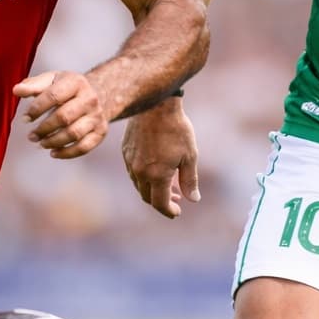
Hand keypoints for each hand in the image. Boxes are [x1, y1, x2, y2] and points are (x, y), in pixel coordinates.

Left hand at [13, 70, 109, 158]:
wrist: (100, 93)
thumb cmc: (68, 88)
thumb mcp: (52, 80)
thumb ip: (33, 85)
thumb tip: (16, 90)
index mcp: (76, 82)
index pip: (54, 96)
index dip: (37, 109)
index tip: (25, 118)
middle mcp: (90, 99)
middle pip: (64, 117)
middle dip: (44, 129)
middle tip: (31, 136)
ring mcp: (97, 116)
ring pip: (74, 134)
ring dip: (53, 142)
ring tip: (41, 143)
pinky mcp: (101, 132)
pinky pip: (84, 147)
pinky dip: (67, 153)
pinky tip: (53, 152)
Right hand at [121, 98, 199, 218]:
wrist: (156, 106)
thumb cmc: (176, 129)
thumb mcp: (189, 156)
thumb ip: (190, 180)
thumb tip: (193, 199)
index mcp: (157, 176)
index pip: (160, 203)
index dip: (169, 211)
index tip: (177, 212)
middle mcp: (140, 172)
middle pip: (147, 197)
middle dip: (162, 202)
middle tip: (177, 199)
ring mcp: (130, 162)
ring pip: (139, 185)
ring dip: (152, 189)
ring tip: (169, 184)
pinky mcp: (126, 151)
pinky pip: (133, 172)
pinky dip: (144, 177)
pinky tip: (156, 170)